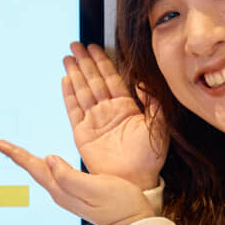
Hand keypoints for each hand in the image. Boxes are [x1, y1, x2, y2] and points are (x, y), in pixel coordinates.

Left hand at [0, 141, 153, 224]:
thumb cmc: (120, 205)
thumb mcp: (96, 188)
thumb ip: (70, 176)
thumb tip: (48, 159)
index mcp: (61, 189)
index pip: (32, 166)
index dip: (14, 153)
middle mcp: (60, 192)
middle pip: (32, 169)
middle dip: (15, 154)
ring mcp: (68, 194)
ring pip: (41, 172)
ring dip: (27, 159)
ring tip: (14, 149)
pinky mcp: (78, 192)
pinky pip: (54, 174)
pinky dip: (44, 164)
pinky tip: (46, 161)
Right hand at [63, 42, 165, 189]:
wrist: (135, 180)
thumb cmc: (149, 157)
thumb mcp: (158, 126)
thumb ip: (153, 102)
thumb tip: (144, 81)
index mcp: (125, 107)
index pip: (111, 78)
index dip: (102, 62)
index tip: (94, 47)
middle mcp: (108, 111)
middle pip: (93, 80)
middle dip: (85, 61)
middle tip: (76, 44)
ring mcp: (94, 121)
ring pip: (82, 91)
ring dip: (75, 73)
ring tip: (68, 57)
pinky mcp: (82, 133)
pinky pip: (73, 109)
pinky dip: (68, 95)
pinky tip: (65, 80)